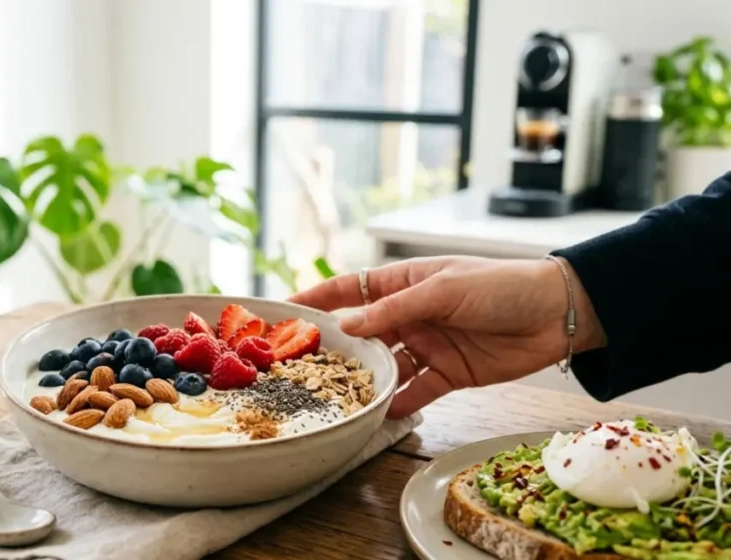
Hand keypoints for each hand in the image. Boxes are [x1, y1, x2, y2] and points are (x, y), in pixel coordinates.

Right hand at [290, 256, 605, 417]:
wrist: (558, 314)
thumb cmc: (500, 285)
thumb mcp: (443, 290)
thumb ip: (394, 310)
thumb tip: (347, 325)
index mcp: (404, 283)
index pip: (349, 289)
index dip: (317, 299)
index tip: (283, 311)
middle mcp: (409, 315)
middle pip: (362, 334)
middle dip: (335, 350)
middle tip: (302, 368)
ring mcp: (427, 345)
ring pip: (385, 367)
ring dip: (365, 382)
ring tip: (336, 399)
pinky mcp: (448, 374)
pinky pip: (414, 392)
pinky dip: (397, 405)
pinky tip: (377, 417)